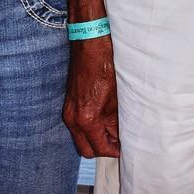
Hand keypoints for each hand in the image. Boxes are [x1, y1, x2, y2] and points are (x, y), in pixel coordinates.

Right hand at [63, 35, 119, 157]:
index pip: (99, 149)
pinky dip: (88, 127)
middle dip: (102, 148)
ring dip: (94, 138)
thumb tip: (121, 135)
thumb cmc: (106, 65)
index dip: (114, 151)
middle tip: (118, 140)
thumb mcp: (117, 96)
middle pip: (86, 150)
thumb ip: (117, 120)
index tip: (124, 147)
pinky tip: (103, 117)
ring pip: (80, 138)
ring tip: (112, 128)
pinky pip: (77, 126)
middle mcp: (73, 118)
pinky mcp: (68, 103)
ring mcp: (68, 111)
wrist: (90, 43)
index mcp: (87, 119)